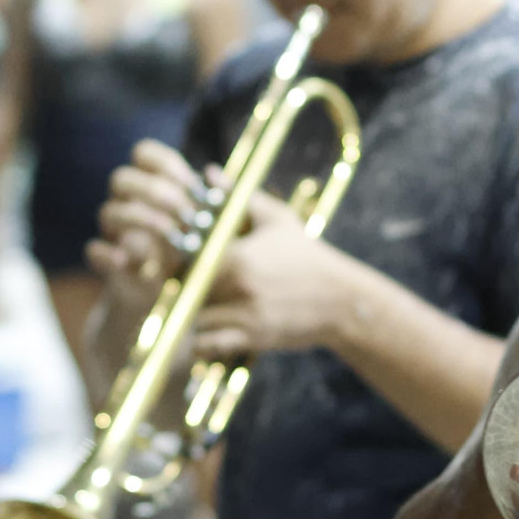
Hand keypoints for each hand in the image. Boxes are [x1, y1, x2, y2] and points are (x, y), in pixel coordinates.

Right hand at [86, 140, 209, 307]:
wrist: (179, 295)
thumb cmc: (200, 250)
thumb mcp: (219, 225)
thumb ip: (220, 198)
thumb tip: (212, 171)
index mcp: (152, 184)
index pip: (144, 154)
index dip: (165, 163)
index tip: (193, 186)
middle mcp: (128, 203)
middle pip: (122, 178)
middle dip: (155, 192)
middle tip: (187, 213)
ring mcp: (116, 233)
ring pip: (108, 211)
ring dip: (141, 219)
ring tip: (172, 235)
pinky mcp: (109, 263)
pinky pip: (93, 251)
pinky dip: (107, 254)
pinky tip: (128, 261)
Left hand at [192, 188, 347, 358]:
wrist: (342, 299)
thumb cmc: (307, 254)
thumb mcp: (277, 219)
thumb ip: (239, 196)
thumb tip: (210, 173)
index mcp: (238, 255)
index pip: (186, 259)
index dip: (176, 259)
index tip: (181, 258)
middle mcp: (238, 287)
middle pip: (186, 289)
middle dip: (183, 285)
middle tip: (185, 281)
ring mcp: (245, 315)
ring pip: (194, 317)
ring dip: (190, 312)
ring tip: (198, 303)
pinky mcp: (252, 338)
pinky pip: (210, 345)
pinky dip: (202, 340)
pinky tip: (208, 329)